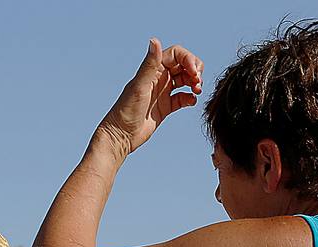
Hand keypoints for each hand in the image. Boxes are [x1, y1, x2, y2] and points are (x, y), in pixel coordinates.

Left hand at [96, 38, 202, 156]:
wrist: (121, 136)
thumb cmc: (126, 110)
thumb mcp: (140, 86)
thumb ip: (150, 64)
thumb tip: (154, 40)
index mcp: (153, 70)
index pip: (177, 54)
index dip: (188, 59)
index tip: (193, 72)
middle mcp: (159, 78)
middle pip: (184, 66)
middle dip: (195, 71)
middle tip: (197, 82)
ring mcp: (163, 92)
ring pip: (186, 81)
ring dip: (195, 83)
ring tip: (197, 91)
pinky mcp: (166, 107)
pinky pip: (183, 98)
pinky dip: (190, 98)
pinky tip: (190, 102)